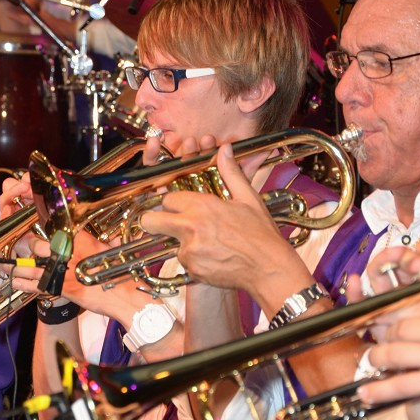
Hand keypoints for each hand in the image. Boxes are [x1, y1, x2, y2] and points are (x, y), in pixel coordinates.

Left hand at [140, 142, 305, 305]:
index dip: (173, 203)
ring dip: (182, 244)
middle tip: (165, 224)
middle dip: (154, 222)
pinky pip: (184, 262)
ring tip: (208, 244)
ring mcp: (189, 250)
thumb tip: (225, 150)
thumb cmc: (261, 234)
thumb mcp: (248, 198)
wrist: (269, 268)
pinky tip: (214, 257)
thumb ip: (231, 172)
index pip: (168, 199)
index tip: (179, 207)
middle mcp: (190, 227)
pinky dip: (195, 261)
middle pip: (150, 221)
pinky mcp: (192, 269)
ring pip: (170, 244)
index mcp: (202, 205)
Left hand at [357, 297, 419, 419]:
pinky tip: (368, 393)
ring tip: (372, 360)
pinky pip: (402, 383)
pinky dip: (381, 389)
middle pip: (404, 324)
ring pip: (397, 350)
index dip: (401, 310)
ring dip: (378, 356)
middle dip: (387, 331)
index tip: (392, 315)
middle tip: (378, 336)